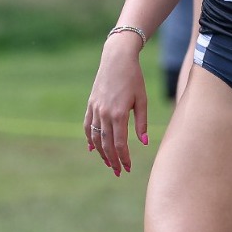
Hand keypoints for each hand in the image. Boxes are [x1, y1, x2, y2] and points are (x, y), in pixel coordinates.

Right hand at [85, 32, 149, 174]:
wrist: (116, 59)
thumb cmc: (134, 78)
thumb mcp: (142, 100)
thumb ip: (142, 122)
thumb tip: (143, 143)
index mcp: (119, 114)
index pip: (120, 144)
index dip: (124, 158)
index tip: (129, 168)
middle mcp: (104, 114)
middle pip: (107, 144)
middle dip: (113, 160)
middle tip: (119, 172)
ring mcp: (95, 110)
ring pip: (95, 138)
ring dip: (101, 153)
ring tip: (109, 164)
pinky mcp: (90, 104)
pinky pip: (87, 126)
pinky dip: (89, 139)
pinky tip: (92, 149)